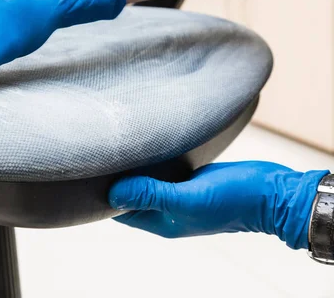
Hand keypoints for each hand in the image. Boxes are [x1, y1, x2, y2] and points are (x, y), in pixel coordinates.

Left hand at [108, 161, 328, 248]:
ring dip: (134, 167)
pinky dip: (152, 159)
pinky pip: (163, 169)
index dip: (104, 194)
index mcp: (161, 222)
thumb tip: (114, 193)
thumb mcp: (188, 198)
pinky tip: (144, 141)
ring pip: (146, 180)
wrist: (273, 191)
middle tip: (99, 150)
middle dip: (116, 178)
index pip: (120, 211)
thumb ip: (151, 195)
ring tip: (117, 142)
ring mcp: (178, 192)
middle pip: (130, 194)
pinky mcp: (189, 177)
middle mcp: (166, 209)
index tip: (90, 171)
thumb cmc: (234, 199)